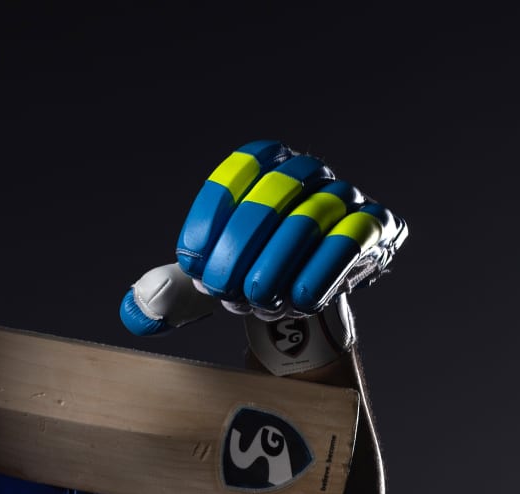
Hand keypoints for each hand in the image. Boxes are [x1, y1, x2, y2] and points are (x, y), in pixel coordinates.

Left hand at [119, 140, 408, 374]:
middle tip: (223, 289)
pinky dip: (319, 272)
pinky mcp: (375, 225)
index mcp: (261, 166)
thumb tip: (145, 300)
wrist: (300, 297)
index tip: (195, 261)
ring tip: (256, 298)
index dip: (210, 217)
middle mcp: (306, 171)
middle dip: (241, 248)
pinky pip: (349, 240)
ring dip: (277, 264)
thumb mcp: (200, 285)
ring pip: (310, 219)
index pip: (236, 173)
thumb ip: (167, 292)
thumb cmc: (244, 278)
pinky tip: (297, 299)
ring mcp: (344, 195)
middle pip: (271, 195)